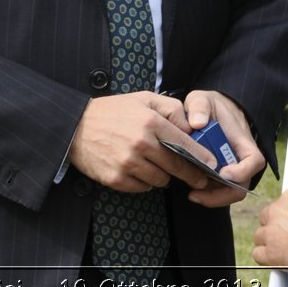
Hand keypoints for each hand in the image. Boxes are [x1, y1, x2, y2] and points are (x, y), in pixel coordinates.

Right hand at [68, 91, 209, 191]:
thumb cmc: (114, 111)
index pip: (185, 145)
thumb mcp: (144, 98)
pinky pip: (142, 187)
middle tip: (199, 179)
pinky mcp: (115, 179)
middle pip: (176, 167)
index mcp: (150, 122)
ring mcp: (127, 163)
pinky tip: (140, 170)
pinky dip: (145, 182)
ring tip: (157, 165)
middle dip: (191, 175)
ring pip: (160, 180)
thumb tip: (192, 125)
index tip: (212, 165)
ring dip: (163, 176)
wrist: (75, 127)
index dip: (202, 158)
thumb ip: (171, 108)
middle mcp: (141, 144)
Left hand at [182, 89, 264, 207]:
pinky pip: (221, 190)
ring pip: (231, 192)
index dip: (242, 171)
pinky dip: (209, 194)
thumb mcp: (202, 99)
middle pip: (242, 185)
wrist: (215, 110)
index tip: (222, 173)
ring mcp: (233, 168)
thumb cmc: (211, 106)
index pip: (254, 160)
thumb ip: (199, 106)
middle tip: (196, 193)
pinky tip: (192, 190)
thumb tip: (197, 123)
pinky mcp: (222, 173)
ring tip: (192, 194)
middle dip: (221, 194)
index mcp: (242, 140)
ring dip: (213, 197)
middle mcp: (241, 158)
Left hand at [252, 187, 287, 268]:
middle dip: (275, 227)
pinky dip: (266, 258)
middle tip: (287, 237)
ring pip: (260, 236)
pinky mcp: (268, 252)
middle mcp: (277, 210)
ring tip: (284, 250)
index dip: (287, 217)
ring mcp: (271, 231)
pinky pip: (258, 254)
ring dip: (269, 243)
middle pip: (267, 217)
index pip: (282, 204)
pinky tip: (278, 260)